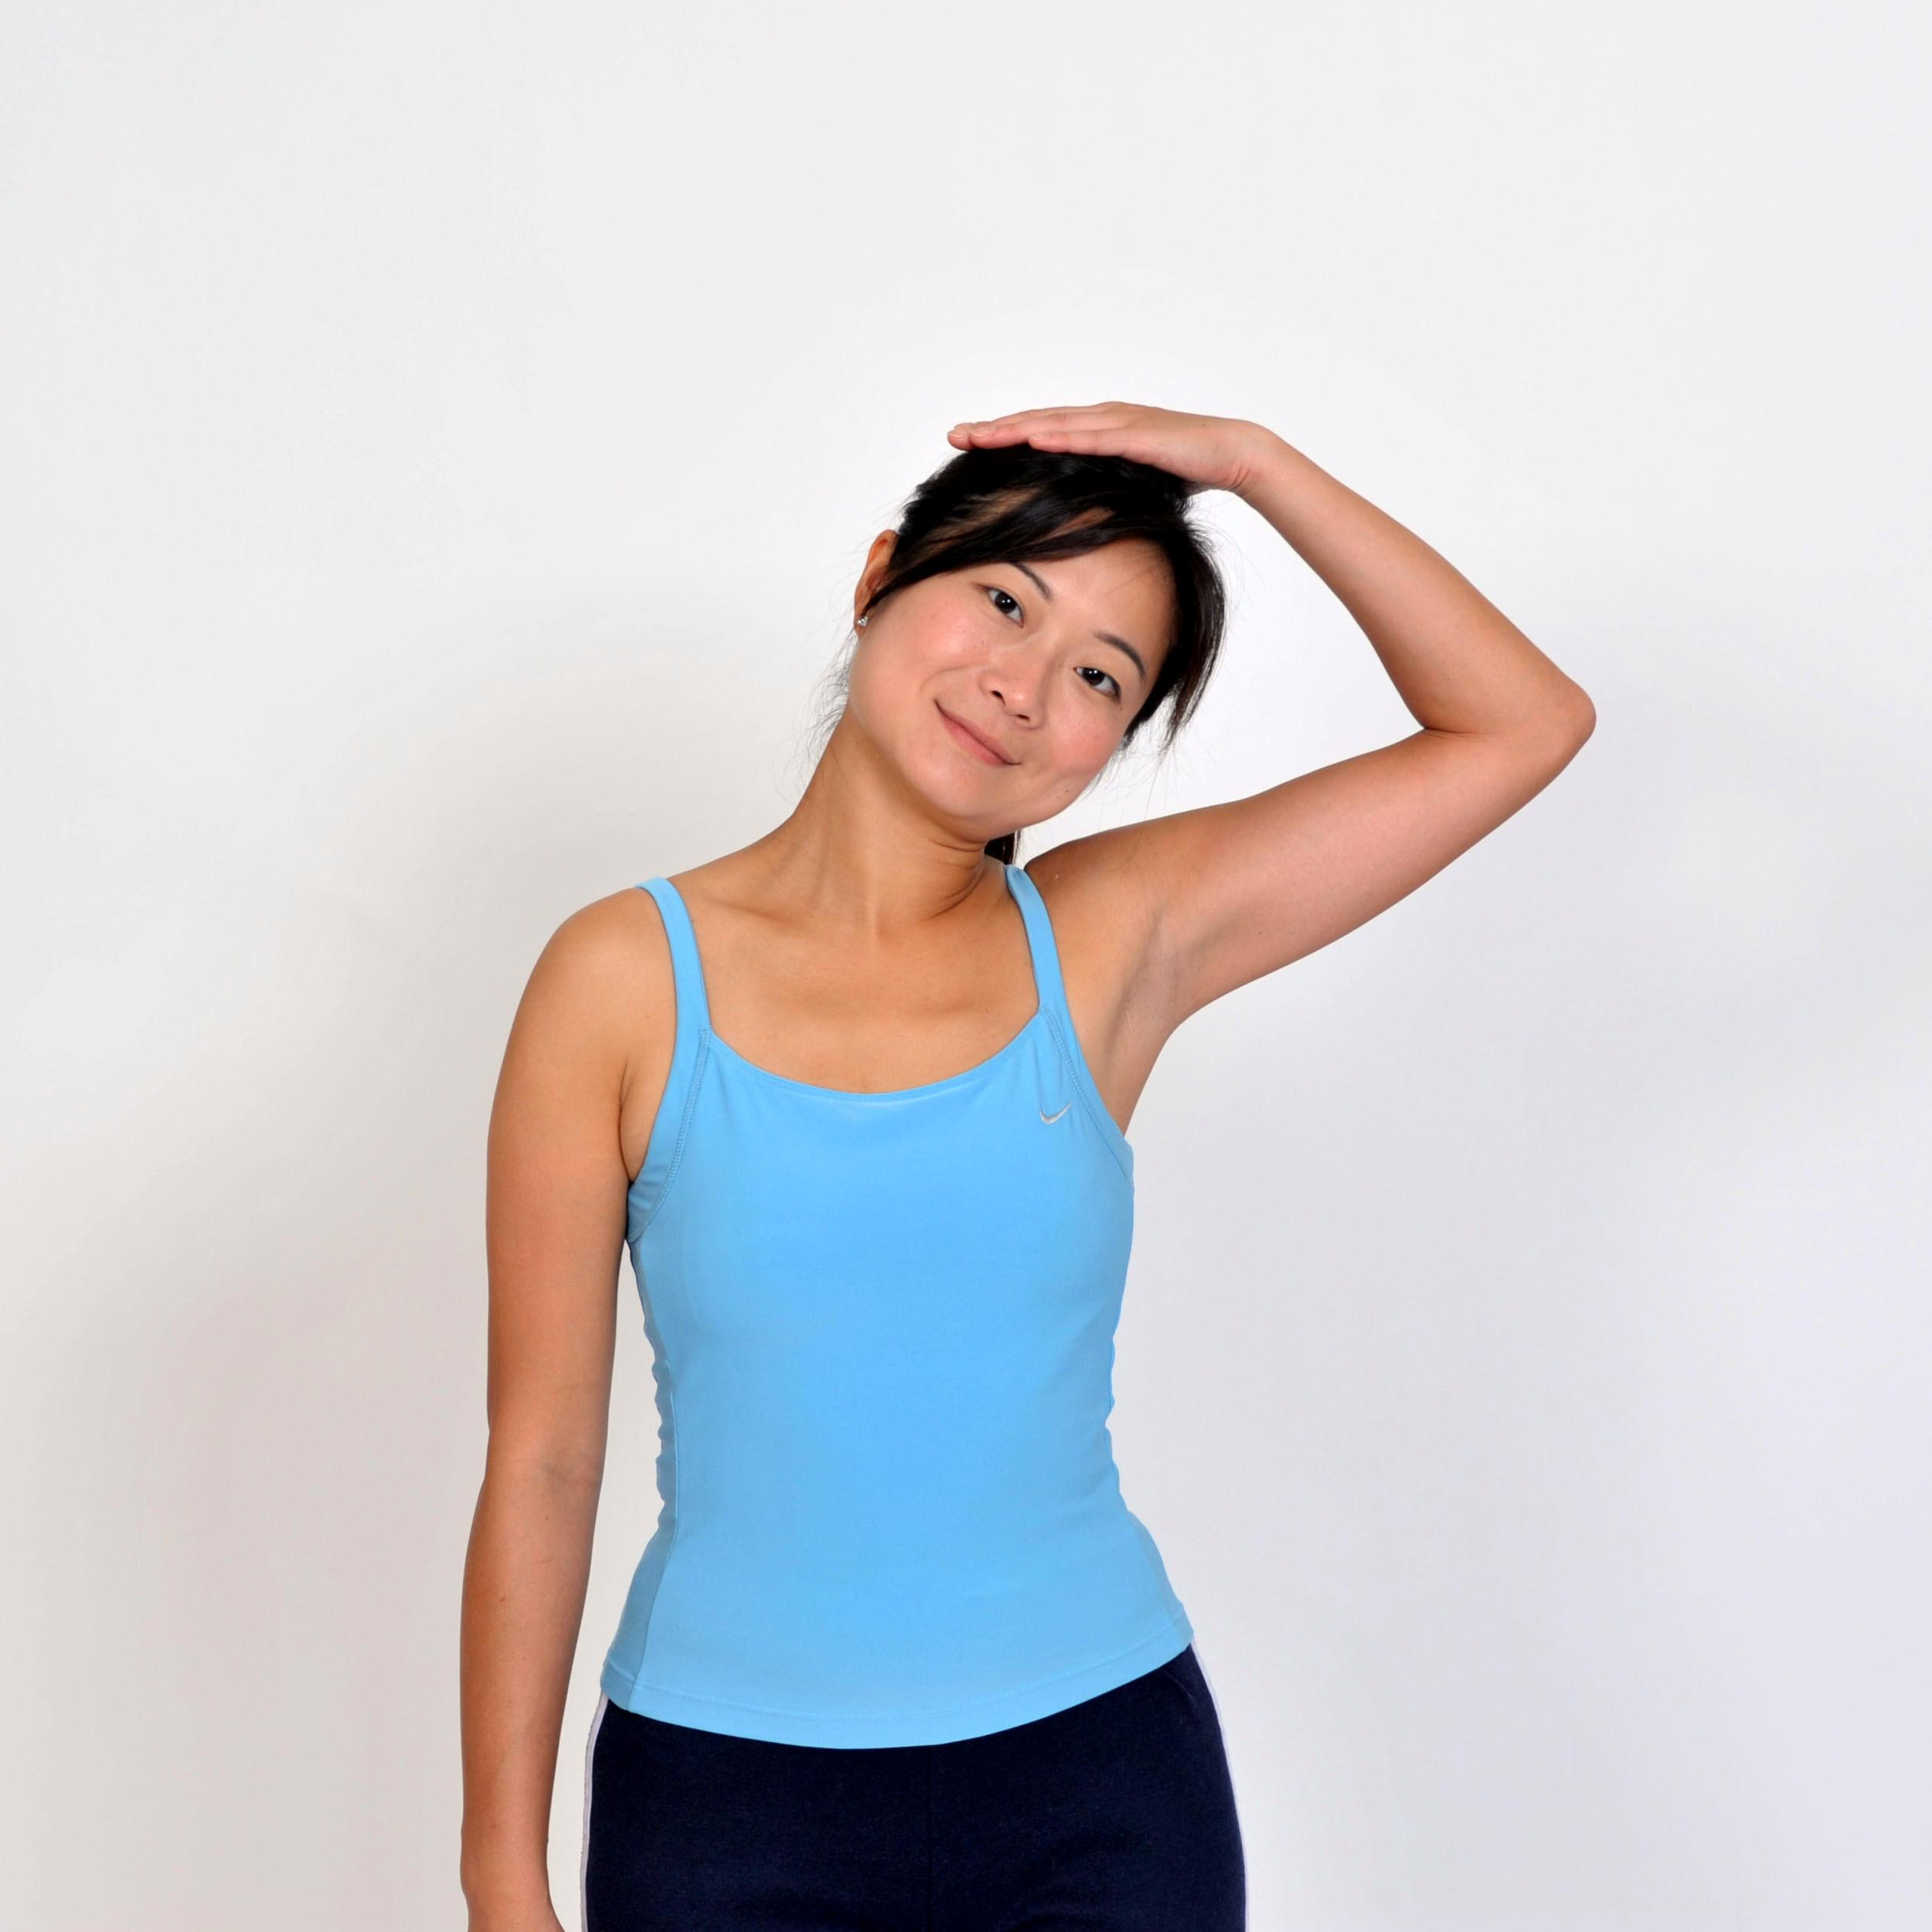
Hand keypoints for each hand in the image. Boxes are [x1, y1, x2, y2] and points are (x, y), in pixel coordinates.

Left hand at [945, 400, 1276, 498]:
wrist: (1231, 453)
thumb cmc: (1184, 469)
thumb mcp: (1133, 483)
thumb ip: (1104, 489)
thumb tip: (1079, 516)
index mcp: (1098, 429)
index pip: (1041, 430)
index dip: (1003, 436)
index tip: (968, 444)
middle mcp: (1102, 418)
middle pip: (1037, 421)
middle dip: (995, 429)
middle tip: (955, 435)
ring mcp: (1118, 422)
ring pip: (1056, 423)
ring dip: (1015, 429)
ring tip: (980, 436)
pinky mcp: (1137, 433)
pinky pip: (1091, 435)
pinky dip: (1060, 434)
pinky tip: (1032, 437)